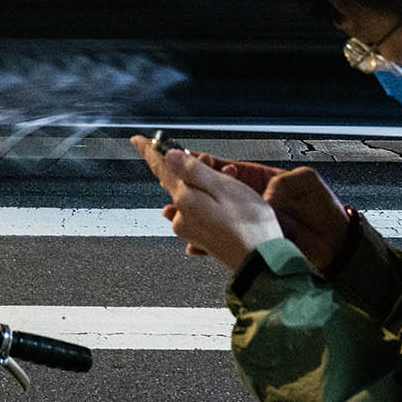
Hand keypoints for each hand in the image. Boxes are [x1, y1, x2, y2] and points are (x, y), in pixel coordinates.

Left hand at [132, 137, 285, 270]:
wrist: (262, 262)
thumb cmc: (249, 225)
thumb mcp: (223, 187)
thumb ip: (193, 171)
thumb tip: (168, 155)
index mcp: (185, 199)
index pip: (161, 168)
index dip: (150, 150)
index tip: (138, 139)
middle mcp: (182, 216)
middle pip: (177, 181)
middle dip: (192, 166)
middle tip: (211, 161)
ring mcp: (191, 229)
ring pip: (191, 195)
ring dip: (205, 184)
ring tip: (230, 179)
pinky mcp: (202, 238)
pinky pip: (199, 210)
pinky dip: (210, 199)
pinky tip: (226, 201)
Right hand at [185, 154, 352, 269]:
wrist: (334, 241)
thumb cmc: (321, 207)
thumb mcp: (304, 182)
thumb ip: (282, 184)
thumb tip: (266, 196)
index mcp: (258, 178)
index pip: (224, 167)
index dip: (201, 163)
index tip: (180, 157)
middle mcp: (248, 198)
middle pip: (210, 192)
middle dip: (188, 190)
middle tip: (169, 188)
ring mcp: (247, 220)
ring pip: (213, 216)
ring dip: (192, 216)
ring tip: (172, 214)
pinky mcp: (251, 240)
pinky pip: (224, 239)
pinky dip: (207, 241)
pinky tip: (193, 244)